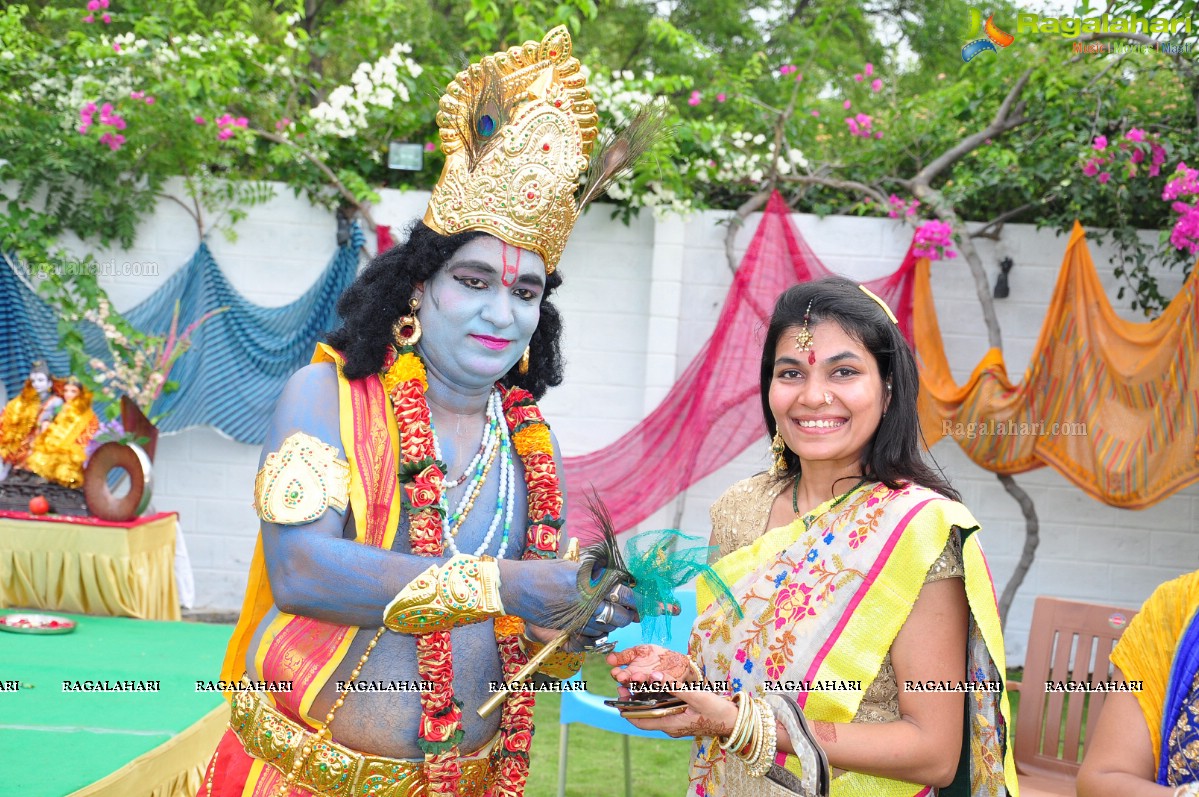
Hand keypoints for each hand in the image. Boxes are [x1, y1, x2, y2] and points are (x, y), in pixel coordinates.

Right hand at [498, 560, 636, 633]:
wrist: (519, 585)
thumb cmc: (546, 571)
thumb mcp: (575, 566)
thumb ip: (598, 574)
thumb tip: (620, 581)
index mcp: (592, 582)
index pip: (625, 594)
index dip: (640, 601)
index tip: (647, 603)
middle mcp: (588, 602)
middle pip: (621, 616)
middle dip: (629, 615)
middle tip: (631, 612)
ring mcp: (578, 619)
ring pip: (607, 629)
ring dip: (612, 624)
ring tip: (611, 617)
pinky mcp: (567, 631)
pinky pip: (590, 640)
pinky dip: (596, 636)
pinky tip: (596, 629)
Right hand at [607, 644, 698, 684]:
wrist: (676, 659)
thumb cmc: (656, 657)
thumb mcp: (638, 651)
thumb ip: (624, 655)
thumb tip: (608, 659)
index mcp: (632, 674)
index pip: (621, 677)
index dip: (617, 675)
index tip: (615, 671)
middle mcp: (641, 682)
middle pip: (631, 684)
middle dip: (626, 680)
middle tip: (622, 676)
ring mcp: (653, 685)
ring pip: (644, 686)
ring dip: (640, 681)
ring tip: (637, 676)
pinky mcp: (666, 686)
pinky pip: (661, 685)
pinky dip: (658, 681)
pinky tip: (654, 675)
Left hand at [613, 684, 737, 739]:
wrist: (734, 722)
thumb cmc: (717, 711)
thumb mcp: (696, 696)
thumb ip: (675, 686)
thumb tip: (654, 676)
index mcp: (670, 724)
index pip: (640, 721)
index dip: (627, 709)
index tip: (619, 695)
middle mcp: (670, 726)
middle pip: (644, 717)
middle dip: (632, 702)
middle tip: (624, 685)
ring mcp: (676, 724)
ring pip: (653, 713)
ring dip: (644, 700)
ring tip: (637, 684)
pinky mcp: (681, 719)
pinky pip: (663, 711)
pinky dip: (656, 701)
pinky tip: (656, 688)